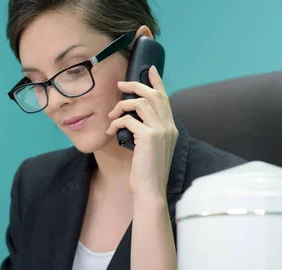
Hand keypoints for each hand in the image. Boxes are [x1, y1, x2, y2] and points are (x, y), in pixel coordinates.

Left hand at [106, 65, 177, 197]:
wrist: (150, 189)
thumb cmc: (146, 171)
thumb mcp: (150, 148)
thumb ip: (148, 132)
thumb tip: (132, 118)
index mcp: (170, 128)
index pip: (165, 98)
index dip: (157, 82)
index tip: (150, 69)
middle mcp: (168, 126)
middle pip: (154, 95)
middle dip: (136, 85)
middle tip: (120, 84)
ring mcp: (160, 130)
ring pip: (141, 103)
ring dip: (122, 105)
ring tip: (112, 115)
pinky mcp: (148, 137)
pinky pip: (129, 120)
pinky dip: (117, 123)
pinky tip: (111, 130)